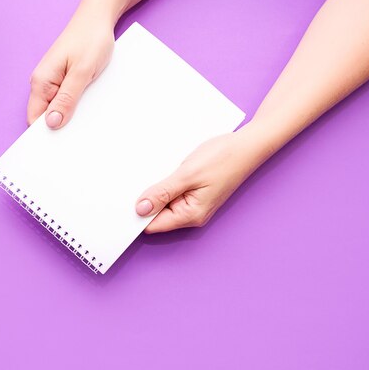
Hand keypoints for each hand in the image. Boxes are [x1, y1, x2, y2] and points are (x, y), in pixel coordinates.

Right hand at [27, 16, 113, 128]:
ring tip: (85, 124)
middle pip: (46, 117)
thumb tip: (52, 124)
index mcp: (41, 82)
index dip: (44, 135)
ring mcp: (54, 82)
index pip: (34, 119)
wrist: (99, 19)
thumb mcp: (81, 72)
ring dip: (70, 117)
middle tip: (77, 139)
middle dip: (59, 128)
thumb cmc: (90, 39)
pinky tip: (88, 110)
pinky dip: (76, 107)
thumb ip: (66, 99)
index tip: (58, 148)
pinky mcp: (64, 81)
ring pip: (57, 110)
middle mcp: (43, 83)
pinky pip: (66, 100)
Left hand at [135, 128, 268, 233]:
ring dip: (155, 189)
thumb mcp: (188, 174)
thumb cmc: (223, 158)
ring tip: (151, 172)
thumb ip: (163, 192)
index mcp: (190, 215)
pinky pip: (172, 192)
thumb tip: (140, 209)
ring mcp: (193, 203)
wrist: (247, 145)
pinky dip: (164, 182)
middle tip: (130, 183)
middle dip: (144, 200)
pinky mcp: (194, 192)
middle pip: (157, 214)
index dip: (136, 216)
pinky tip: (163, 169)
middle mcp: (191, 214)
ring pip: (163, 202)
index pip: (154, 225)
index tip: (121, 203)